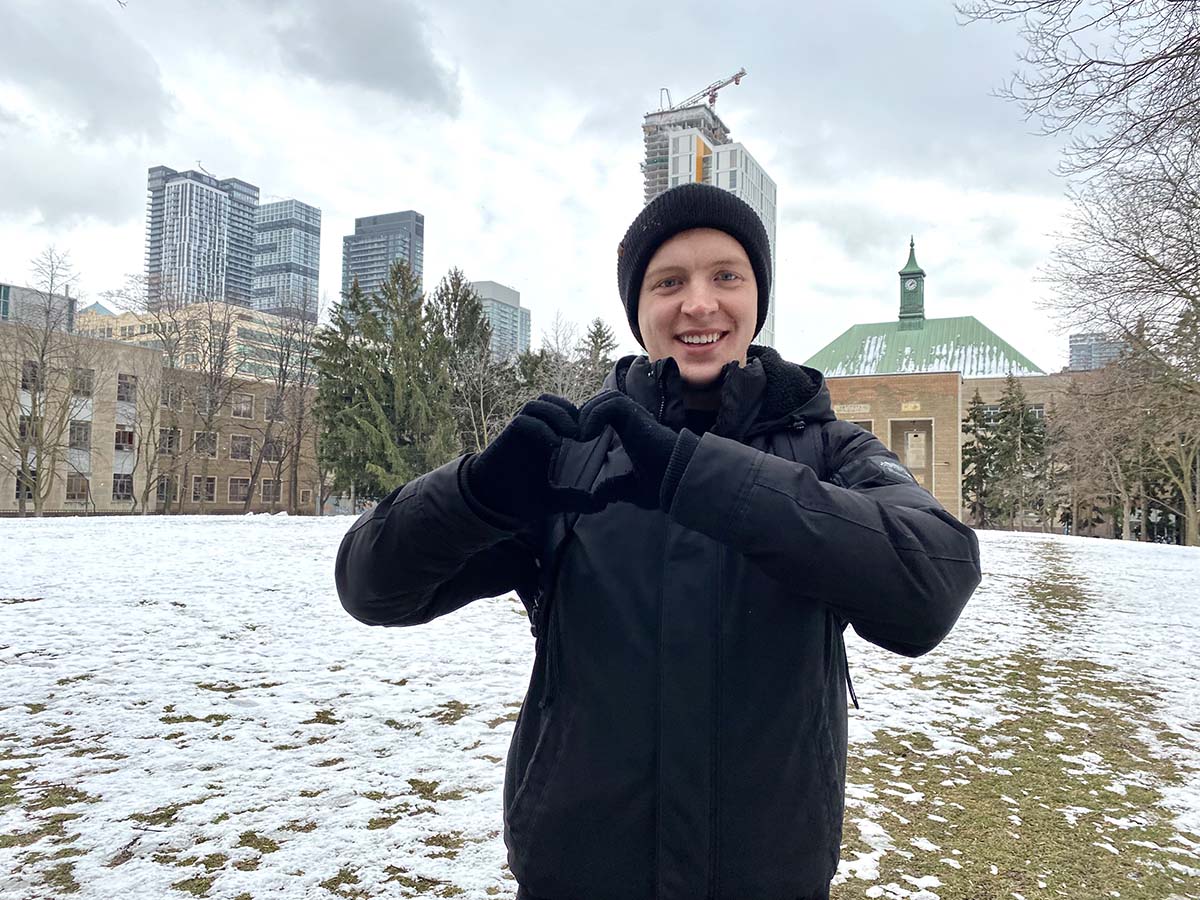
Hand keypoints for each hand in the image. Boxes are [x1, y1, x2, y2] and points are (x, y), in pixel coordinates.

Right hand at [467, 394, 598, 521]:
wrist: (491, 504)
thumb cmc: (518, 497)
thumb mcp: (553, 499)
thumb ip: (575, 498)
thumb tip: (602, 503)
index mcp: (544, 438)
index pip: (561, 411)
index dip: (578, 416)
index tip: (594, 435)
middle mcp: (531, 431)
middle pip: (550, 400)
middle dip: (569, 410)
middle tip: (584, 432)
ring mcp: (517, 433)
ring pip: (536, 404)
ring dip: (556, 414)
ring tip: (572, 434)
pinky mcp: (505, 439)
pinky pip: (523, 421)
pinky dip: (541, 428)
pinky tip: (554, 445)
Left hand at [579, 391, 681, 509]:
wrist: (679, 481)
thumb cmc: (662, 483)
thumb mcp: (631, 488)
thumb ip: (614, 488)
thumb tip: (597, 496)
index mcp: (631, 430)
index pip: (604, 412)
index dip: (589, 421)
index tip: (578, 443)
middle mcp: (634, 418)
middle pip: (602, 400)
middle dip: (585, 414)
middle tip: (575, 437)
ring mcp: (637, 415)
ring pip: (606, 397)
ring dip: (589, 413)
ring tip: (581, 435)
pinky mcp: (638, 415)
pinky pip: (612, 402)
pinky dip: (596, 414)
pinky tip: (589, 434)